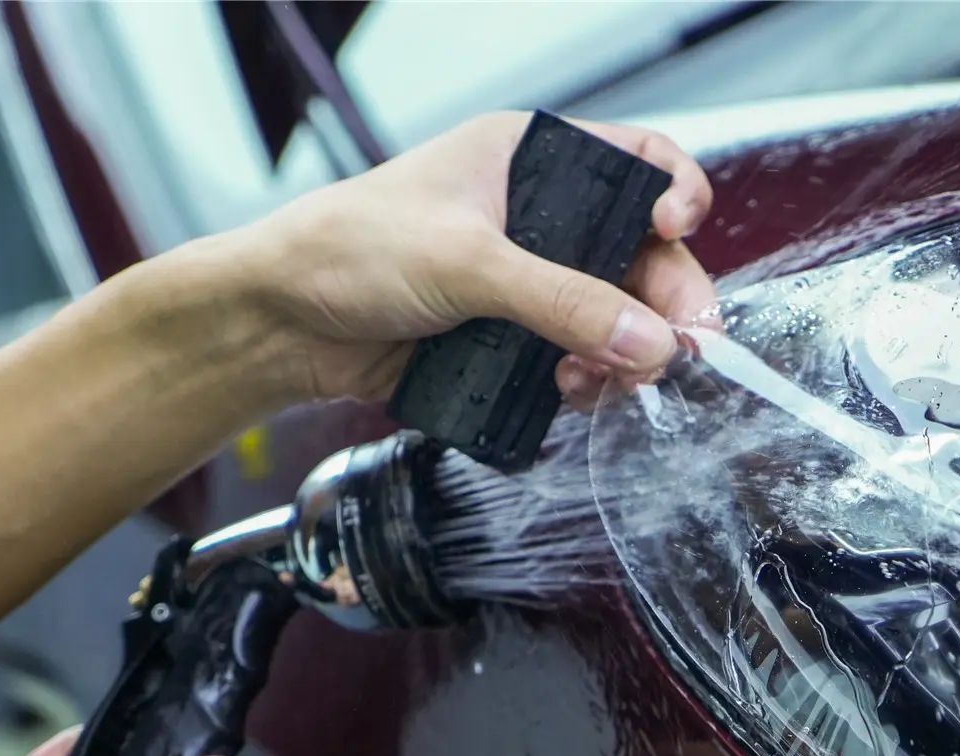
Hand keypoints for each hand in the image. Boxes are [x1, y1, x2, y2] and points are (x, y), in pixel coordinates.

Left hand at [241, 111, 718, 405]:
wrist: (281, 325)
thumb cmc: (347, 251)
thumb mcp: (466, 263)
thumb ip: (562, 301)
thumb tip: (647, 339)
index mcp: (531, 159)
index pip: (638, 160)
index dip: (674, 193)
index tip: (676, 232)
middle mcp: (539, 217)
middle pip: (641, 254)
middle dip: (663, 302)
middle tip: (678, 346)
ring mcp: (528, 282)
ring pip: (617, 317)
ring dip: (626, 353)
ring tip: (605, 380)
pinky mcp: (512, 338)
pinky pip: (578, 360)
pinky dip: (588, 380)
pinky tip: (571, 392)